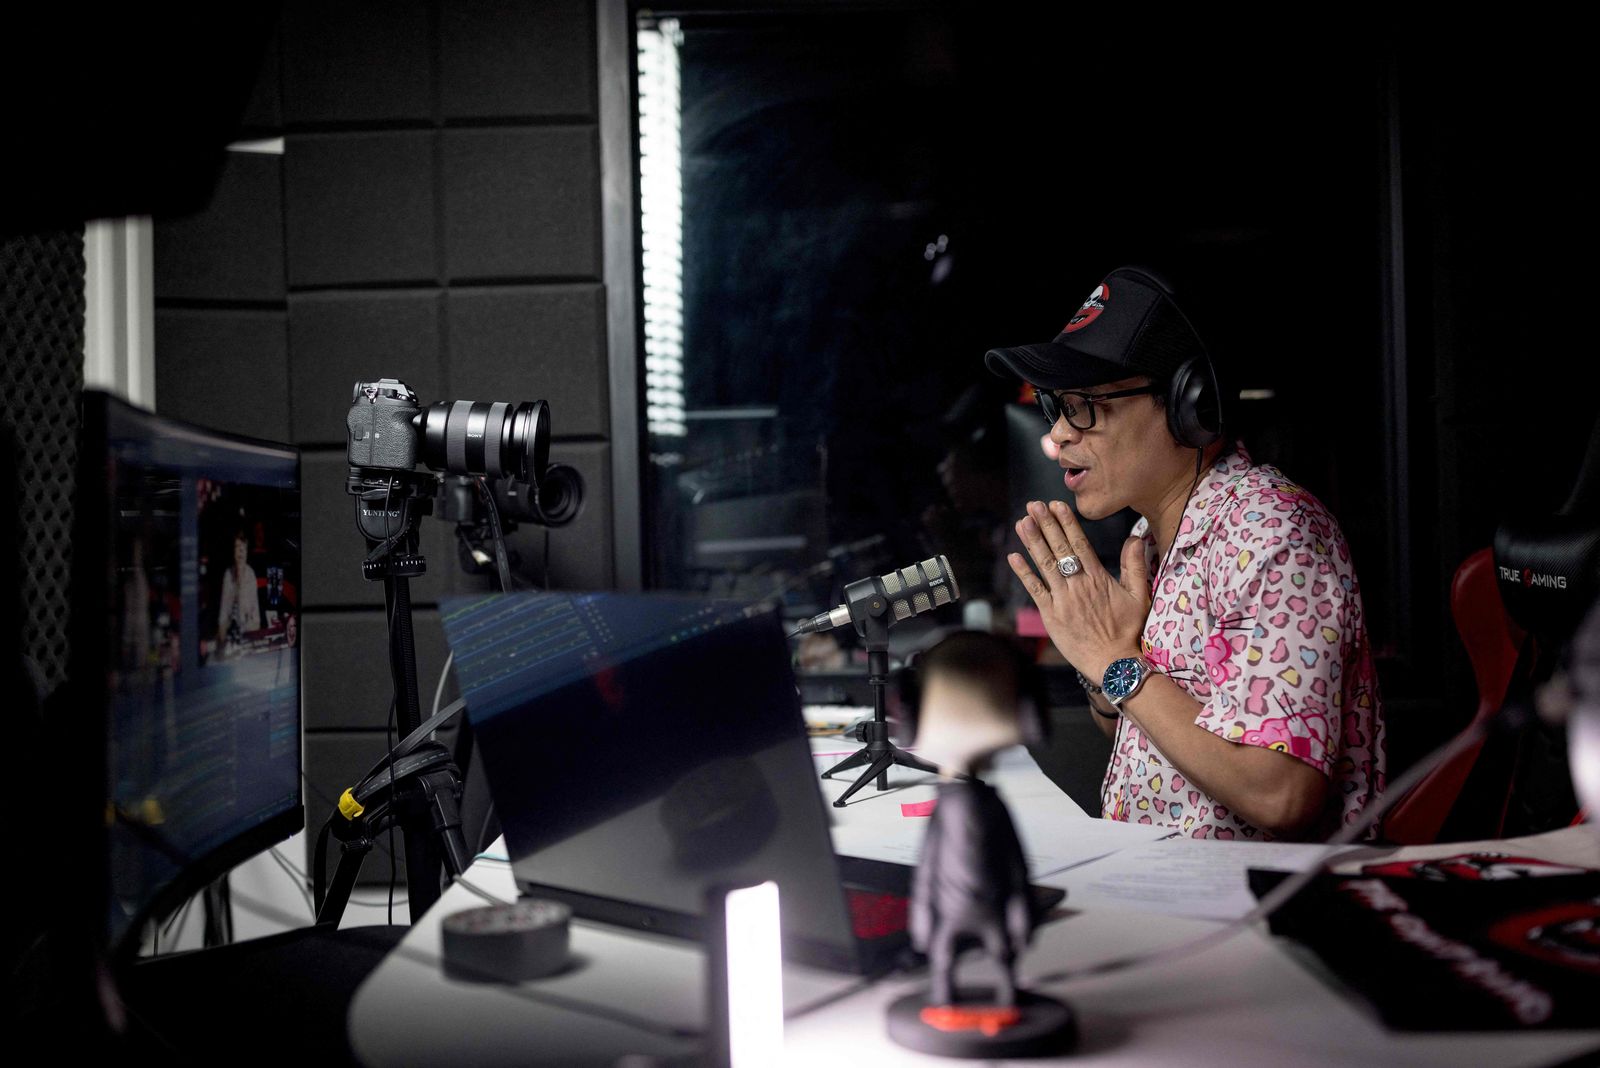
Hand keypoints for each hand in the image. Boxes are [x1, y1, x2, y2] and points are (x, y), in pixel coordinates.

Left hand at [1008, 500, 1149, 678]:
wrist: (1114, 662)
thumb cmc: (1129, 631)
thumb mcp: (1139, 596)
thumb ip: (1135, 565)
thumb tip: (1135, 538)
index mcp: (1097, 578)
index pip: (1079, 544)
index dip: (1066, 523)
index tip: (1056, 506)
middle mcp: (1077, 584)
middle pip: (1059, 549)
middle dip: (1046, 525)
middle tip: (1033, 505)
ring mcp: (1062, 599)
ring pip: (1044, 565)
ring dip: (1032, 542)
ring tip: (1023, 522)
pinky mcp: (1050, 615)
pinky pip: (1034, 589)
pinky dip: (1024, 573)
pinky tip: (1014, 556)